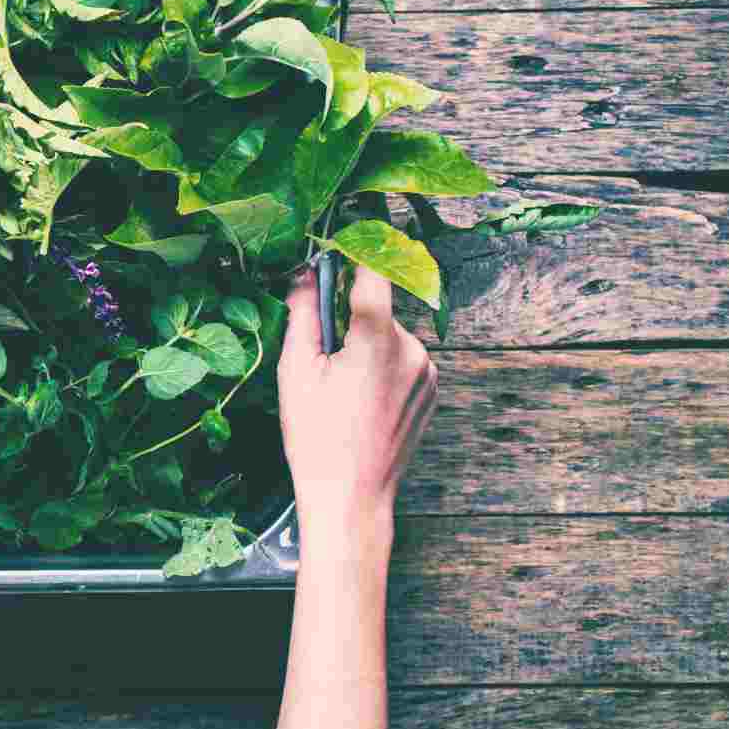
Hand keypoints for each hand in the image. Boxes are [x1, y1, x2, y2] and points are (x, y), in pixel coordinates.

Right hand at [277, 261, 436, 545]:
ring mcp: (427, 372)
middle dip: (350, 319)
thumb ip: (303, 313)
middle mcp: (412, 348)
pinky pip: (404, 361)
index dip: (362, 246)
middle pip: (377, 310)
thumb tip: (305, 273)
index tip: (349, 232)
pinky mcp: (432, 392)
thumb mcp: (296, 371)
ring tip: (341, 389)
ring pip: (390, 337)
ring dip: (367, 346)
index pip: (375, 270)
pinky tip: (361, 401)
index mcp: (377, 337)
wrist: (352, 496)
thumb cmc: (317, 437)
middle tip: (322, 354)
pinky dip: (383, 368)